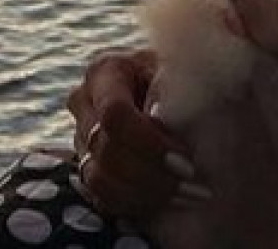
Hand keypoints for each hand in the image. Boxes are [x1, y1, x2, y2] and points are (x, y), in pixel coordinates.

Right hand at [64, 48, 207, 220]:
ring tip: (189, 197)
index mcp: (105, 72)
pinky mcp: (89, 166)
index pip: (114, 114)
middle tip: (196, 187)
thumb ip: (174, 92)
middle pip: (106, 151)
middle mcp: (84, 103)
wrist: (172, 90)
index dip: (149, 145)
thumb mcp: (182, 73)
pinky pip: (101, 198)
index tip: (187, 162)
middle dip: (153, 176)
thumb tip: (162, 119)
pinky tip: (170, 203)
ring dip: (146, 196)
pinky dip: (137, 206)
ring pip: (98, 179)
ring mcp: (81, 137)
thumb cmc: (180, 77)